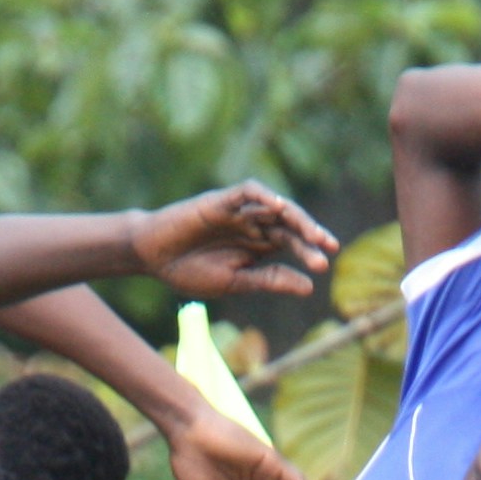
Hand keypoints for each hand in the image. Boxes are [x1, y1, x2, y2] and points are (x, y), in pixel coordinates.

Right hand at [128, 184, 340, 302]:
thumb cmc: (190, 271)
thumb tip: (309, 287)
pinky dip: (263, 196)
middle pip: (289, 224)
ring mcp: (239, 212)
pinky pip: (247, 192)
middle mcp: (253, 225)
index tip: (324, 265)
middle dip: (309, 234)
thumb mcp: (236, 282)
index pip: (291, 244)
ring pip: (274, 207)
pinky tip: (278, 207)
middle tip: (328, 246)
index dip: (309, 251)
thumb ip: (270, 280)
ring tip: (312, 233)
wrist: (153, 258)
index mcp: (258, 246)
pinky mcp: (221, 201)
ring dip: (295, 217)